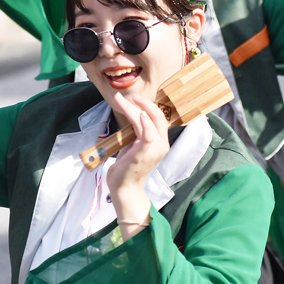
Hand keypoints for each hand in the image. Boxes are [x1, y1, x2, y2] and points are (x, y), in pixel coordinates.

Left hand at [106, 93, 169, 237]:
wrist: (124, 187)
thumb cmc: (128, 166)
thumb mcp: (135, 145)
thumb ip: (138, 132)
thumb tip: (134, 115)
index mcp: (161, 142)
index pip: (159, 118)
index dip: (149, 105)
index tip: (136, 98)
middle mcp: (162, 145)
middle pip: (158, 116)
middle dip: (144, 103)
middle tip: (131, 96)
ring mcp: (154, 149)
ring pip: (148, 121)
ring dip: (135, 108)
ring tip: (122, 100)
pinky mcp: (143, 153)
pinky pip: (148, 134)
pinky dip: (145, 123)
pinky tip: (140, 113)